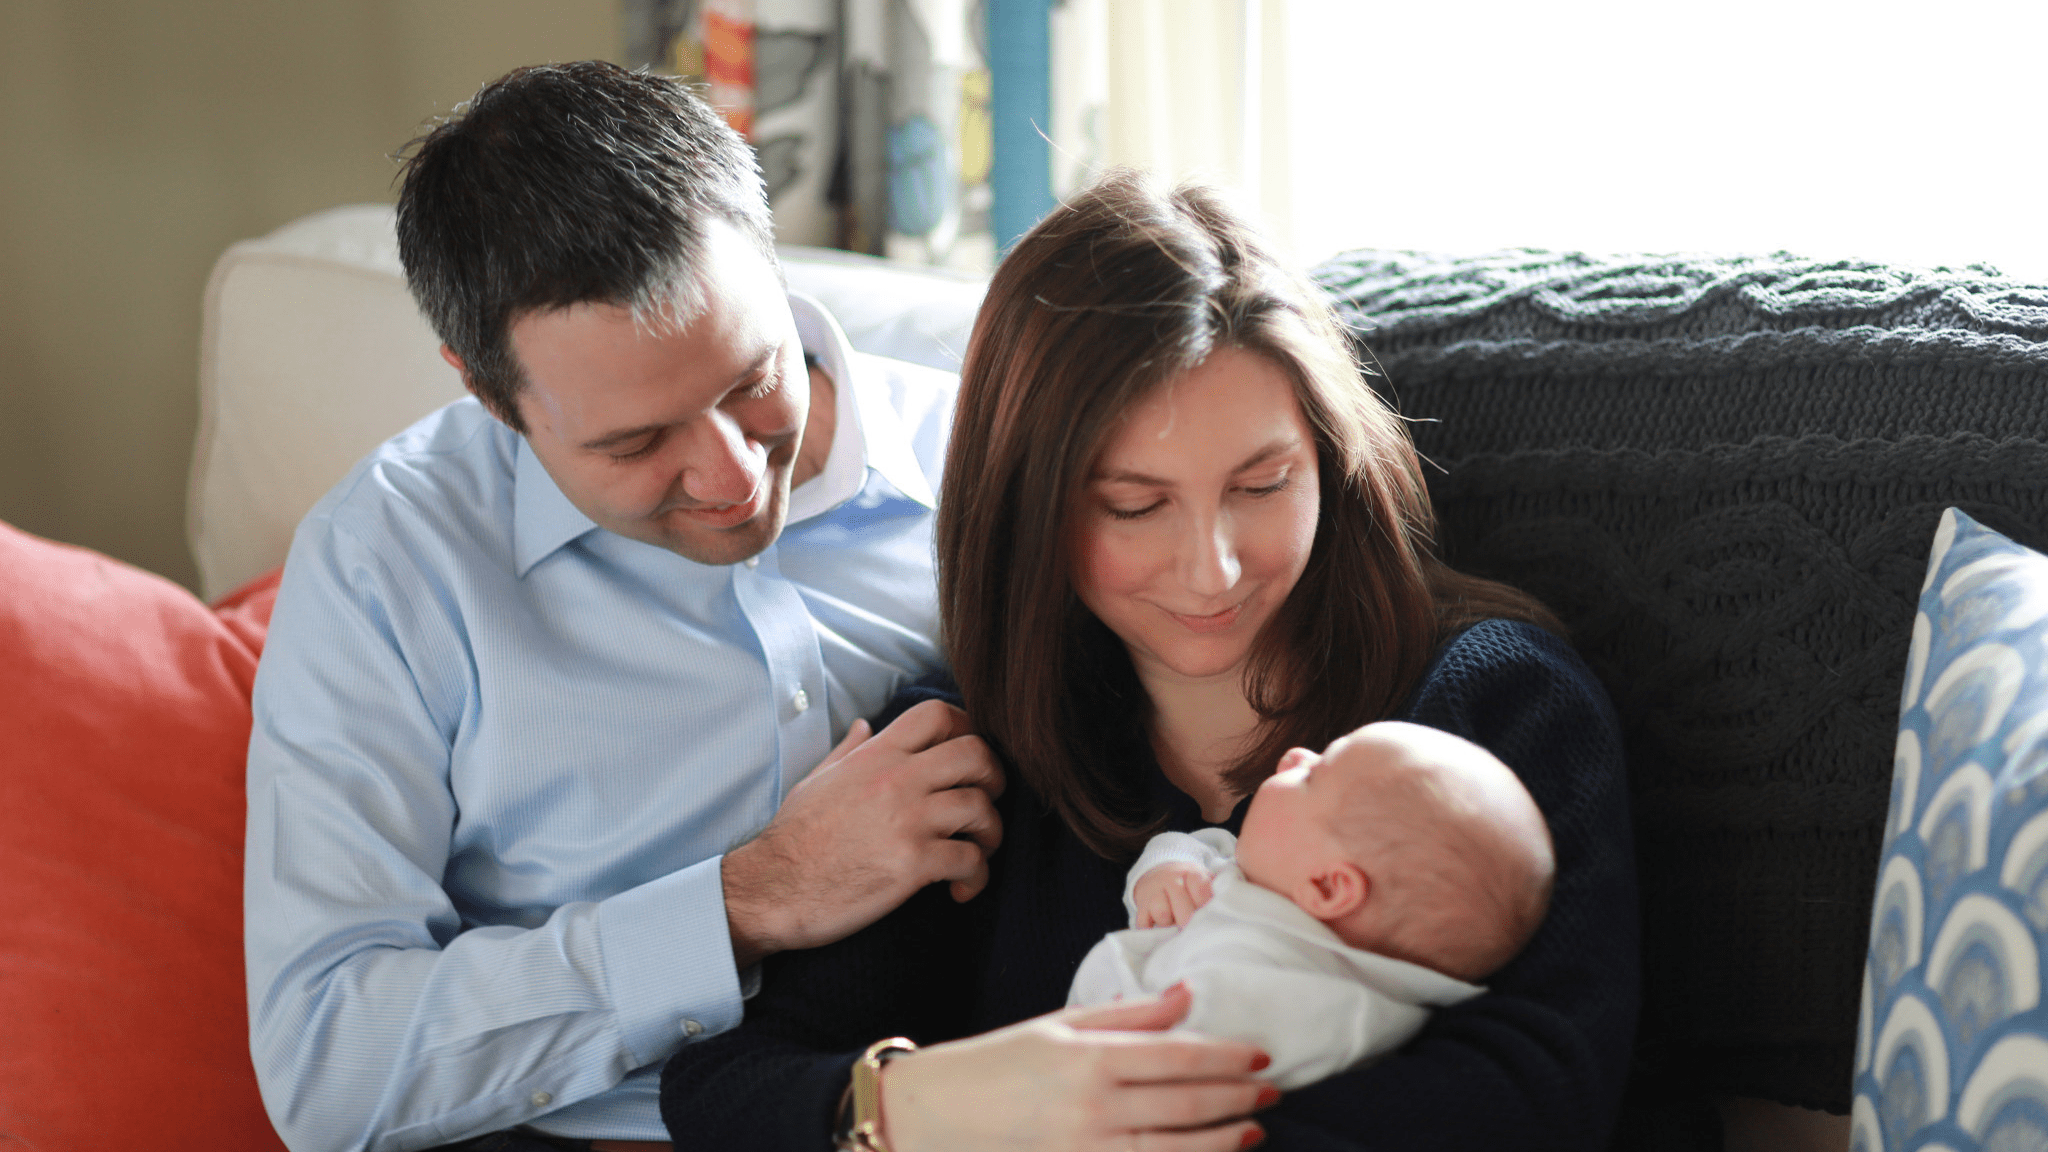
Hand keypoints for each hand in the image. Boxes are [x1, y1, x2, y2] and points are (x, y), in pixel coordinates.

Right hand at [722, 699, 1003, 965]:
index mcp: (876, 756)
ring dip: (991, 833)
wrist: (772, 889)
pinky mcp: (913, 864)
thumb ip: (848, 750)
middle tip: (988, 801)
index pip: (937, 714)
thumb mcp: (818, 780)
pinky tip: (961, 889)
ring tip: (979, 852)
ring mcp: (907, 820)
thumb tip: (864, 725)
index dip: (968, 728)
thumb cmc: (794, 838)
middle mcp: (897, 780)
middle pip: (976, 754)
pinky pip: (971, 860)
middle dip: (995, 777)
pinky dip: (977, 876)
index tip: (971, 757)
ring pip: (982, 808)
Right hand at [881, 984, 1273, 1151]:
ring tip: (1254, 1130)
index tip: (1261, 1055)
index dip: (1228, 1058)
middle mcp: (1094, 1110)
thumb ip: (1129, 1014)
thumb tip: (1187, 994)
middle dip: (1238, 1099)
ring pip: (1175, 1150)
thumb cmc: (996, 1063)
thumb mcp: (1059, 1025)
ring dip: (1223, 1141)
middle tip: (1272, 1091)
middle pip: (1187, 1106)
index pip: (1180, 1058)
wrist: (932, 1117)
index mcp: (1090, 1059)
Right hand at [1132, 863, 1214, 927]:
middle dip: (1191, 923)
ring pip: (1163, 916)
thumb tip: (1228, 907)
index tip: (1209, 916)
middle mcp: (1171, 881)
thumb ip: (1216, 891)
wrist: (1160, 872)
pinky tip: (1160, 931)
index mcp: (1191, 873)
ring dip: (1171, 926)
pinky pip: (1144, 924)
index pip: (1201, 891)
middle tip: (1197, 932)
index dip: (1205, 907)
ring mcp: (1154, 893)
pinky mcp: (1142, 907)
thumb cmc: (1189, 883)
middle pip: (1183, 909)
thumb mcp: (1204, 879)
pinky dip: (1152, 931)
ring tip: (1177, 926)